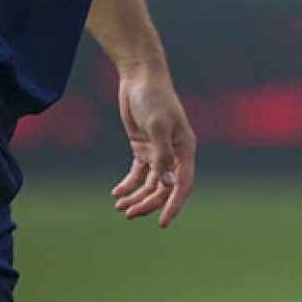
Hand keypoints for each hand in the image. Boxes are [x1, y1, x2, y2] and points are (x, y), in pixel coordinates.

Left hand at [111, 61, 195, 227]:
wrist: (140, 77)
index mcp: (185, 149)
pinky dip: (128, 184)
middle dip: (148, 203)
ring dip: (136, 196)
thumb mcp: (158, 126)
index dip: (174, 205)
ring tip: (119, 207)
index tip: (162, 223)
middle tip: (128, 214)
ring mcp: (158, 151)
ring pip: (150, 183)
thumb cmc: (154, 98)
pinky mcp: (144, 147)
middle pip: (164, 188)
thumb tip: (167, 185)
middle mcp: (175, 153)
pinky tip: (116, 192)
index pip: (183, 184)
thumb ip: (162, 156)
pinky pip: (138, 173)